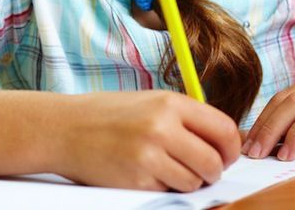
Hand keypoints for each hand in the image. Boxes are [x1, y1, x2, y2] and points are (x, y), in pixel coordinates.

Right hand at [57, 91, 240, 191]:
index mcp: (169, 103)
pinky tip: (143, 173)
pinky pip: (168, 193)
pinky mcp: (137, 181)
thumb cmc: (106, 115)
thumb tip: (228, 141)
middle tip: (199, 170)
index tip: (225, 156)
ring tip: (163, 168)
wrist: (63, 128)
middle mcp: (162, 127)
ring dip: (186, 181)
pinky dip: (162, 189)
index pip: (225, 130)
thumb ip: (185, 118)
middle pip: (214, 162)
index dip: (232, 149)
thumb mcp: (149, 102)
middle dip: (212, 171)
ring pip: (194, 182)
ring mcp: (149, 155)